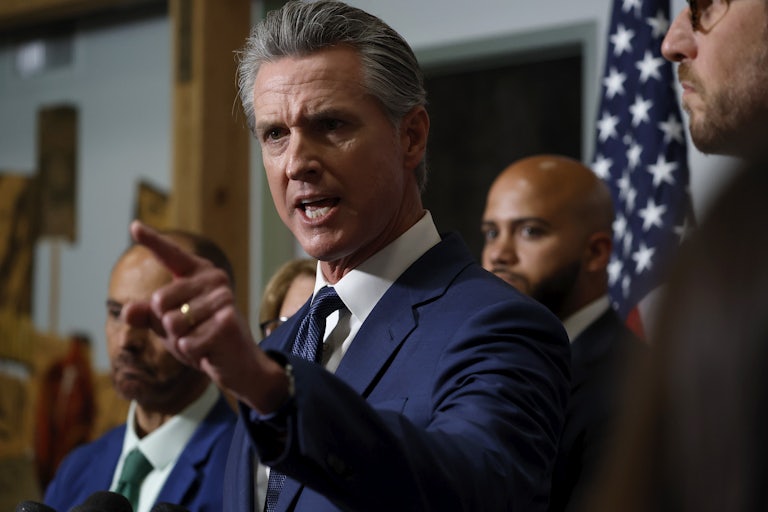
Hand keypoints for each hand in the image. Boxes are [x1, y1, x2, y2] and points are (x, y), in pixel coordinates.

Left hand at [122, 220, 289, 412]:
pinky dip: (192, 352)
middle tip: (190, 331)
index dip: (152, 240)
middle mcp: (214, 279)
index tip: (134, 226)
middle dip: (166, 325)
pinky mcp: (227, 321)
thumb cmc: (203, 338)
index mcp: (199, 273)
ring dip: (180, 340)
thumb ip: (148, 315)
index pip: (171, 255)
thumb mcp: (170, 325)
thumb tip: (127, 311)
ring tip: (202, 340)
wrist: (237, 363)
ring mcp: (223, 298)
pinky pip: (186, 342)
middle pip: (160, 301)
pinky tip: (209, 350)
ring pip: (172, 323)